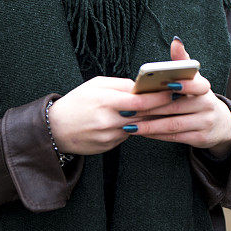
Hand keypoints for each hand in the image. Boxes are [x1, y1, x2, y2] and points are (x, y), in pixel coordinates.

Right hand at [47, 76, 182, 155]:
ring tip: (161, 110)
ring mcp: (109, 136)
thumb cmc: (76, 102)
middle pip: (143, 116)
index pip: (139, 101)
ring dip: (150, 119)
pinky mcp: (108, 146)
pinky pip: (127, 136)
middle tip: (175, 101)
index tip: (172, 91)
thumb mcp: (95, 85)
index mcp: (105, 101)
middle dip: (160, 108)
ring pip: (138, 127)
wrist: (55, 130)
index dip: (158, 97)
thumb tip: (141, 86)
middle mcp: (108, 121)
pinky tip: (136, 122)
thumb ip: (120, 84)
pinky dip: (133, 128)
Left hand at [129, 37, 230, 154]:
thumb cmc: (198, 97)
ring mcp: (205, 123)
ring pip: (173, 125)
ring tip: (130, 124)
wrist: (220, 124)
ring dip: (150, 125)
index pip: (197, 84)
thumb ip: (182, 62)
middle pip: (176, 107)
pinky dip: (156, 135)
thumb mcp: (194, 79)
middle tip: (129, 108)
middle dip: (151, 108)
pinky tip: (141, 132)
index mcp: (204, 88)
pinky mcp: (200, 139)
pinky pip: (175, 137)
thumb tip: (175, 41)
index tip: (166, 83)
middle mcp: (207, 105)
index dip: (183, 84)